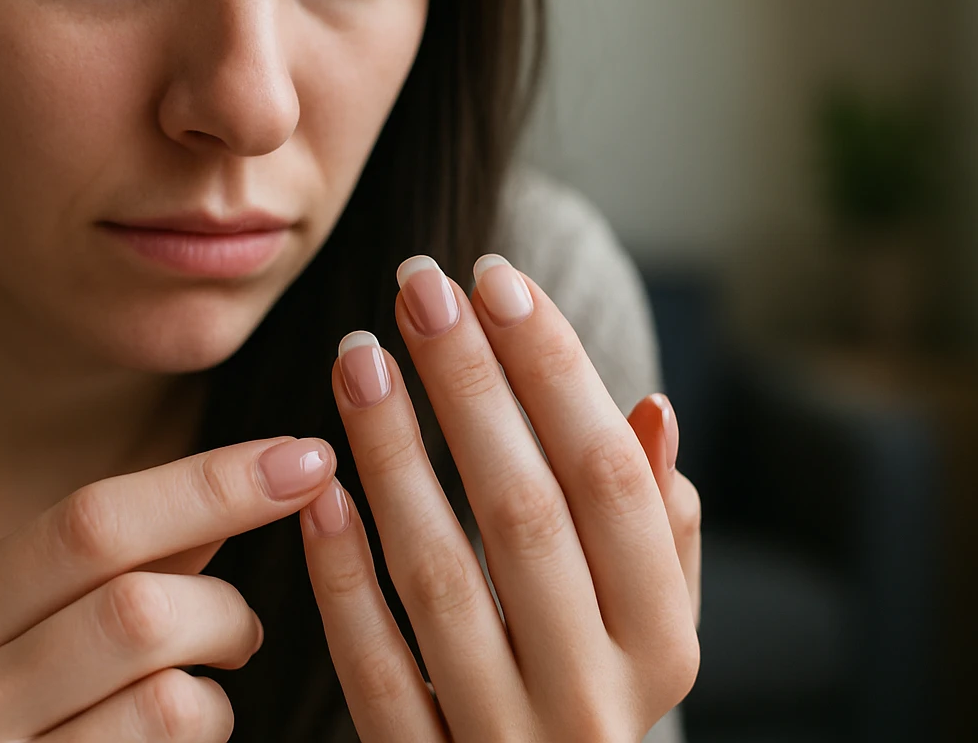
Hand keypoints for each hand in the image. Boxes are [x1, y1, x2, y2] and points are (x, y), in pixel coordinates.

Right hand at [0, 436, 337, 741]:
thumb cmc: (30, 727)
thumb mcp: (47, 637)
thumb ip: (129, 564)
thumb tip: (254, 472)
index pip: (91, 521)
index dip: (211, 484)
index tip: (304, 458)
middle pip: (136, 608)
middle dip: (221, 608)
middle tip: (244, 631)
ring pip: (169, 699)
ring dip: (217, 695)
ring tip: (203, 702)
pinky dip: (203, 738)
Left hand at [300, 254, 700, 741]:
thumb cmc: (586, 694)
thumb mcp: (646, 628)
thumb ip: (654, 532)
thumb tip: (651, 410)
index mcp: (661, 646)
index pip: (612, 481)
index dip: (555, 371)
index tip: (496, 280)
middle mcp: (594, 701)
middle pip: (526, 513)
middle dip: (469, 384)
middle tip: (417, 282)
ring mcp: (504, 742)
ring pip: (441, 578)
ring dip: (394, 453)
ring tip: (357, 352)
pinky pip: (372, 666)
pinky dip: (341, 572)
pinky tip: (317, 484)